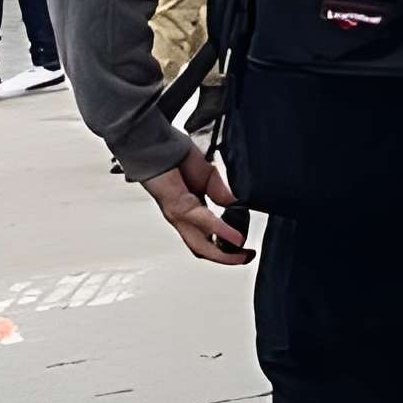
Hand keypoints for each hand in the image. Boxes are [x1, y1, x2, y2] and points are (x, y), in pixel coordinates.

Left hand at [141, 145, 250, 265]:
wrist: (157, 144)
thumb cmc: (175, 158)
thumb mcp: (207, 177)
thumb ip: (220, 193)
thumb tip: (236, 206)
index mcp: (190, 210)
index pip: (206, 237)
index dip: (224, 247)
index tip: (245, 248)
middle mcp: (182, 218)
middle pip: (202, 248)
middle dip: (225, 257)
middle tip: (246, 258)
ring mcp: (178, 215)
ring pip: (200, 244)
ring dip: (223, 254)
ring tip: (242, 256)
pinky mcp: (178, 206)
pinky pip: (204, 222)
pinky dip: (222, 231)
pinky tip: (237, 237)